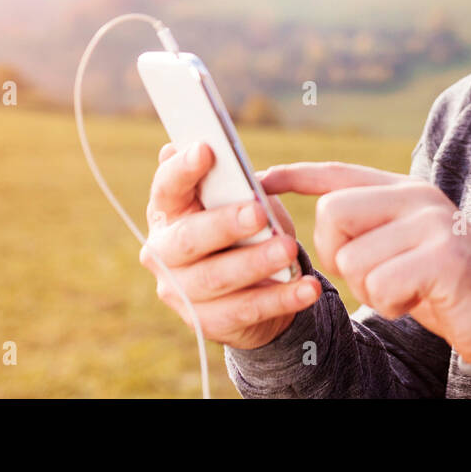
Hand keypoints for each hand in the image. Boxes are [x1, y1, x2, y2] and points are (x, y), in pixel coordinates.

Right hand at [139, 141, 322, 349]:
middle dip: (224, 224)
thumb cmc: (243, 230)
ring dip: (255, 263)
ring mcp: (182, 292)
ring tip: (288, 250)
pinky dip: (281, 299)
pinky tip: (306, 289)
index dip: (182, 169)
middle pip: (188, 239)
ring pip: (217, 278)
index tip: (206, 149)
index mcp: (168, 213)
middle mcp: (164, 253)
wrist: (253, 287)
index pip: (166, 187)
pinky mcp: (210, 322)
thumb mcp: (240, 201)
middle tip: (259, 213)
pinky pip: (247, 310)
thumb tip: (214, 153)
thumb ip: (231, 182)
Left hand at [259, 162, 470, 363]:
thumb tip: (320, 219)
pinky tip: (415, 301)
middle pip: (333, 213)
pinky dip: (390, 304)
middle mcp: (417, 196)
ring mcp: (432, 223)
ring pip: (353, 258)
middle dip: (336, 254)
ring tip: (403, 289)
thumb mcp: (400, 247)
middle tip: (372, 275)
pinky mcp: (444, 255)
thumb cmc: (439, 284)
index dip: (295, 175)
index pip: (337, 174)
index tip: (261, 178)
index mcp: (403, 190)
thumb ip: (368, 227)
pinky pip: (381, 284)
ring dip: (369, 289)